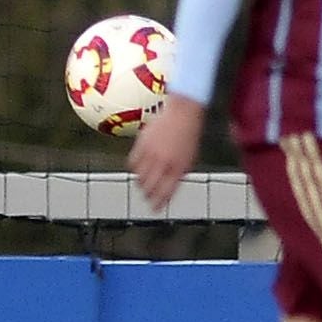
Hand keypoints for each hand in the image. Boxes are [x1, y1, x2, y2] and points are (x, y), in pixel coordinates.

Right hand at [128, 96, 207, 210]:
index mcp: (178, 169)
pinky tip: (137, 169)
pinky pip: (132, 163)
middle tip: (147, 197)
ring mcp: (152, 153)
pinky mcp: (142, 144)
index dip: (158, 204)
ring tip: (142, 184)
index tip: (154, 209)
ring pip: (139, 177)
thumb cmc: (188, 135)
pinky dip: (134, 168)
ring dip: (140, 183)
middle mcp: (164, 163)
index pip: (164, 193)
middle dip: (147, 196)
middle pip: (149, 188)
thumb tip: (167, 191)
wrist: (183, 113)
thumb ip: (178, 175)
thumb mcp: (189, 159)